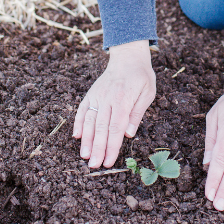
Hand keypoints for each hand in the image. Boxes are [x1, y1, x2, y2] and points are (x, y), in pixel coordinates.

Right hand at [73, 40, 155, 168]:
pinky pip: (82, 109)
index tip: (109, 162)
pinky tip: (76, 136)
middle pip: (101, 127)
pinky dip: (78, 122)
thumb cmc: (141, 76)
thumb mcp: (147, 93)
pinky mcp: (91, 93)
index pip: (116, 127)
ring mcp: (97, 95)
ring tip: (84, 156)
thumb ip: (137, 113)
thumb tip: (128, 134)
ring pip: (89, 120)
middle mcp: (108, 98)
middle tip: (94, 165)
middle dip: (97, 148)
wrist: (127, 57)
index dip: (112, 146)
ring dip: (86, 139)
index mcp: (123, 99)